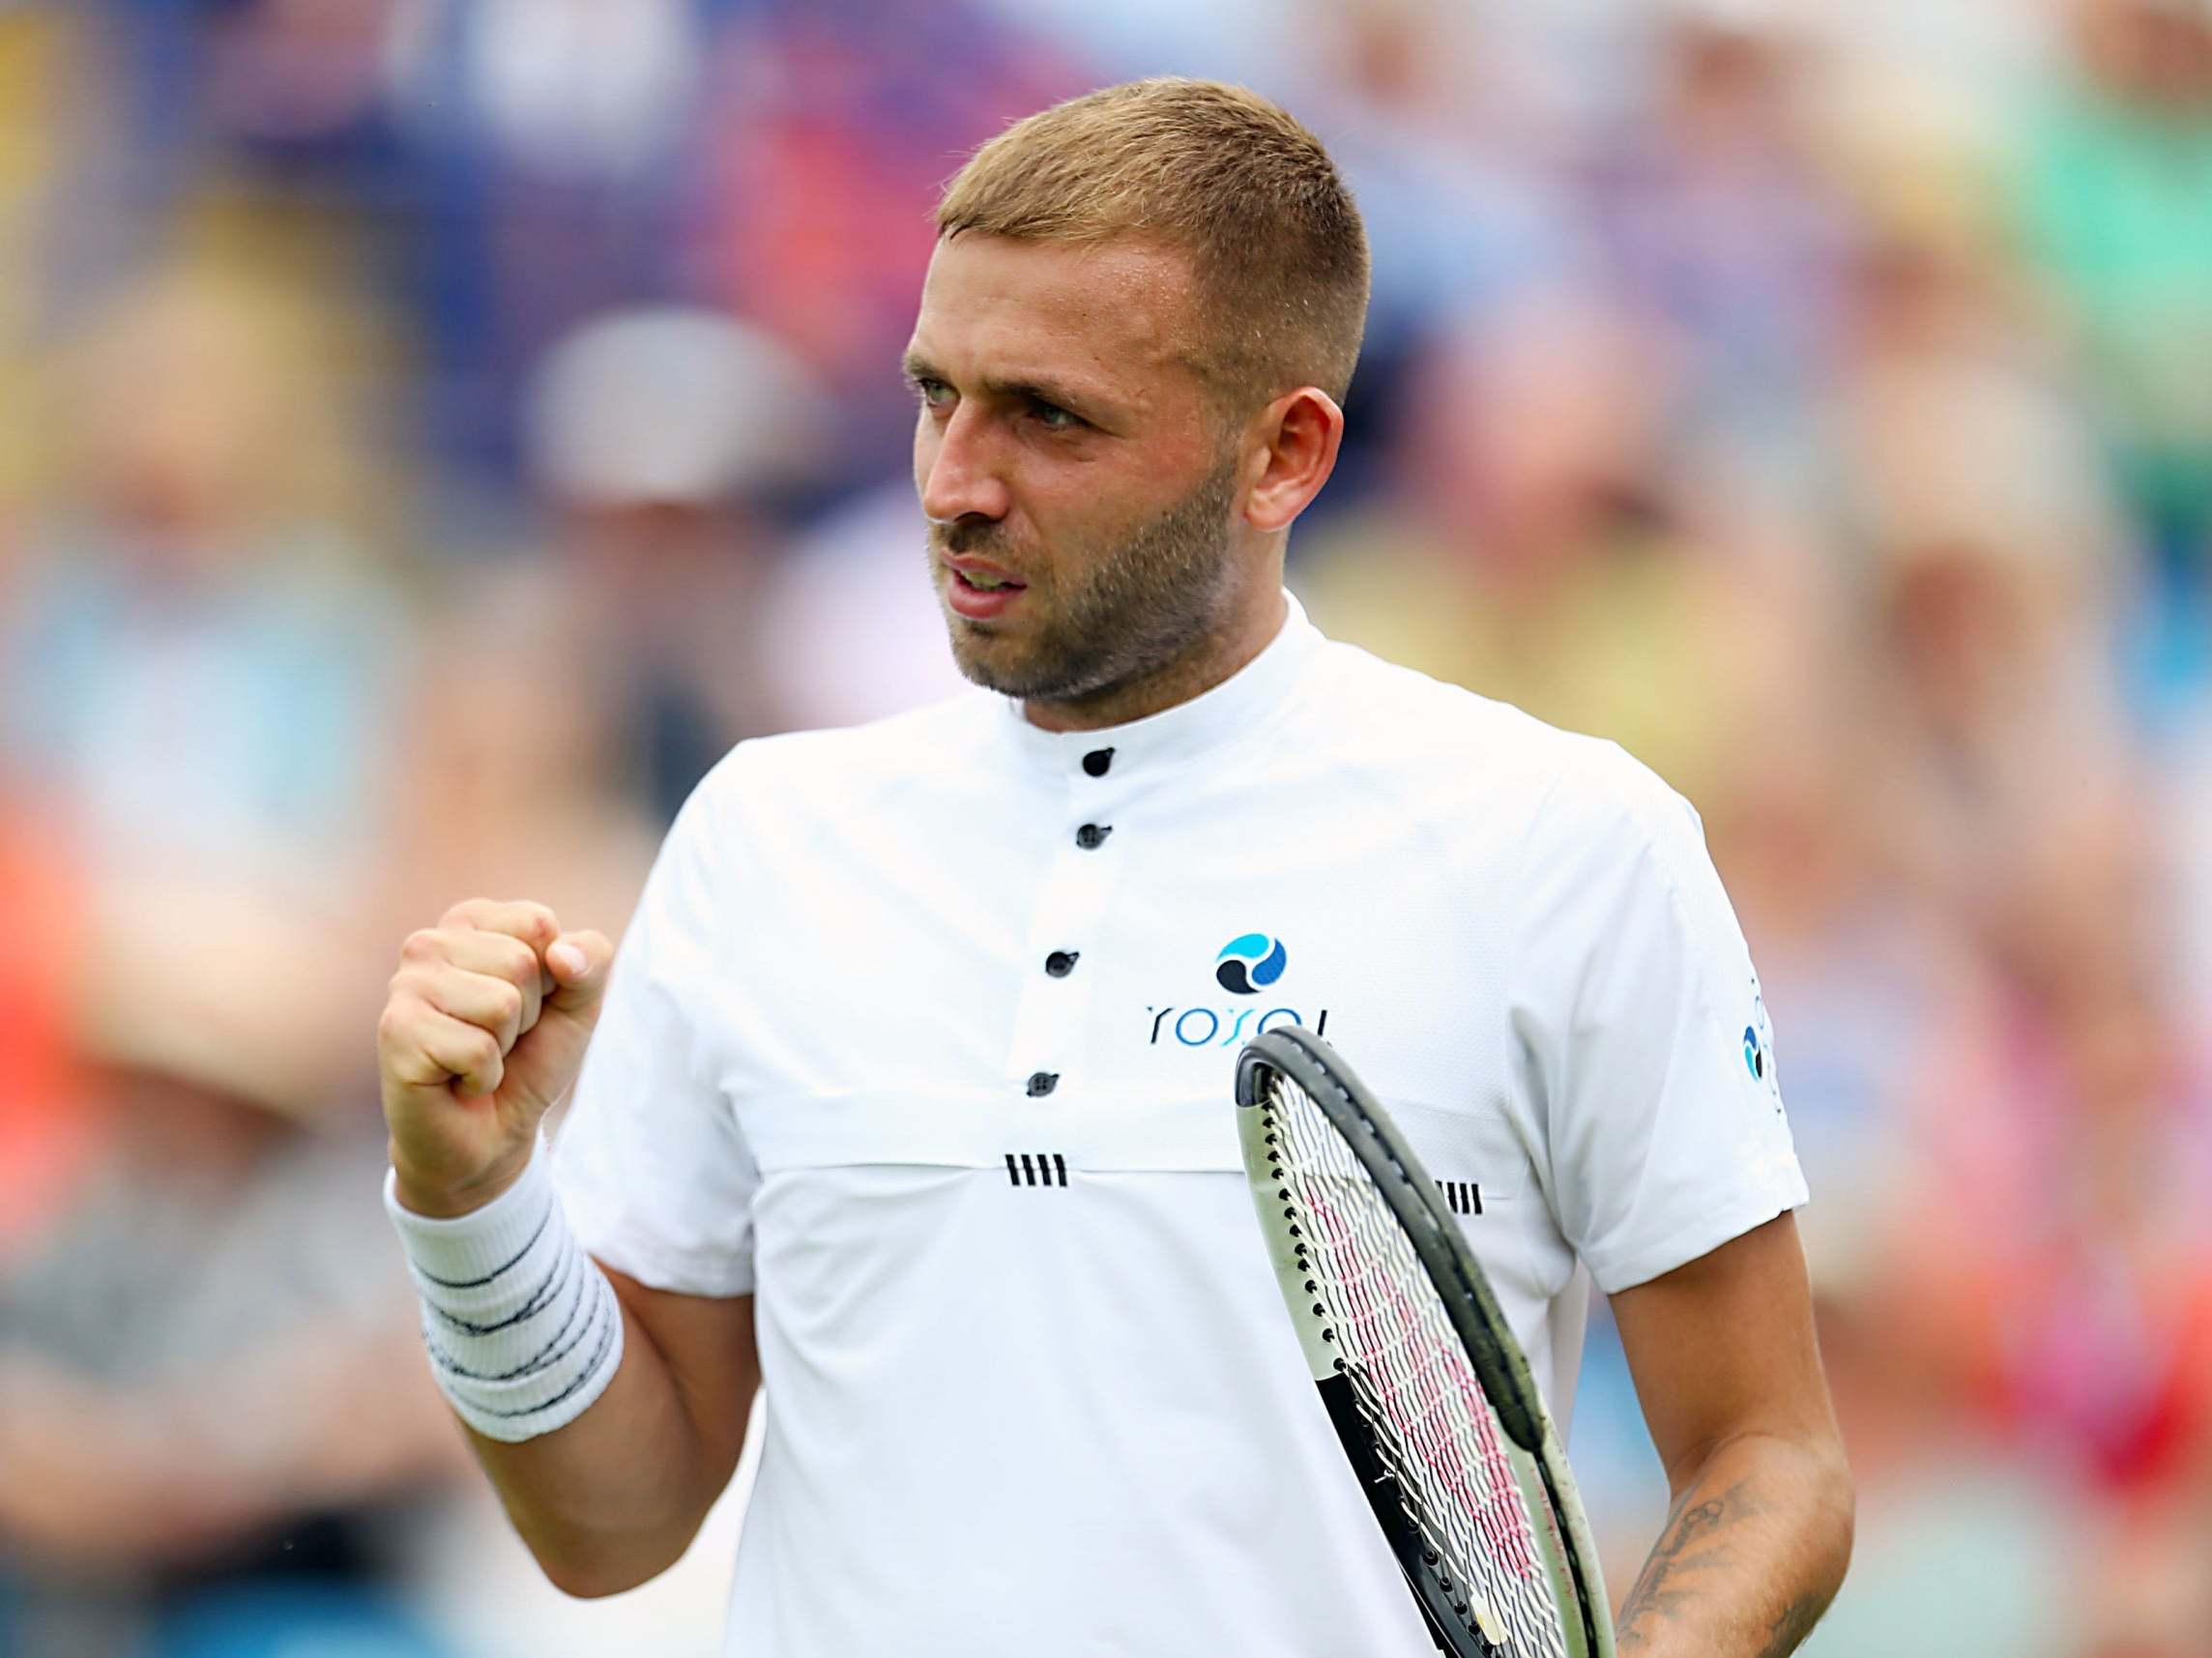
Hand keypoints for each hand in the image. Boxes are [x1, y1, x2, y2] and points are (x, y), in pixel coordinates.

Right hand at [377, 899, 611, 1216]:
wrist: (492, 1134)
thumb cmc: (530, 1058)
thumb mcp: (579, 1002)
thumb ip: (591, 960)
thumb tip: (561, 955)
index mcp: (470, 921)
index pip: (538, 923)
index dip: (552, 976)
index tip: (528, 1005)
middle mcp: (428, 944)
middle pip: (521, 962)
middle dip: (527, 1014)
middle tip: (500, 1039)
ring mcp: (404, 986)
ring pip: (501, 1004)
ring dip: (504, 1045)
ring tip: (478, 1057)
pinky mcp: (395, 1032)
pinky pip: (477, 1048)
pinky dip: (484, 1076)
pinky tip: (458, 1080)